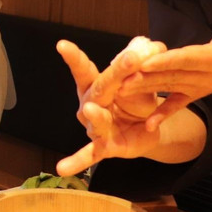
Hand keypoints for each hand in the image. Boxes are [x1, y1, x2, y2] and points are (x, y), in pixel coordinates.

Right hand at [54, 36, 166, 176]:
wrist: (148, 129)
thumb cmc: (135, 99)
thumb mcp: (141, 79)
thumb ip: (142, 62)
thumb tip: (150, 43)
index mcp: (95, 84)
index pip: (85, 69)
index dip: (74, 57)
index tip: (62, 45)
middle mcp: (89, 104)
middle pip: (100, 88)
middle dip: (115, 74)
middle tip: (130, 60)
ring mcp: (94, 127)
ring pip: (95, 120)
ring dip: (95, 116)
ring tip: (91, 110)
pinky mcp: (104, 146)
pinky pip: (90, 154)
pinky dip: (76, 161)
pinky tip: (62, 168)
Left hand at [121, 11, 211, 128]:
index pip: (187, 59)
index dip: (167, 61)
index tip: (145, 63)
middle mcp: (205, 76)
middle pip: (172, 76)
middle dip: (147, 78)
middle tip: (121, 79)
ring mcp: (198, 87)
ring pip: (169, 87)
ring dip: (146, 89)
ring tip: (122, 90)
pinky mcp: (193, 93)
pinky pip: (177, 105)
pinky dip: (163, 114)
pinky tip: (148, 124)